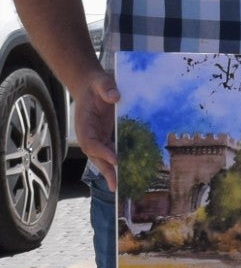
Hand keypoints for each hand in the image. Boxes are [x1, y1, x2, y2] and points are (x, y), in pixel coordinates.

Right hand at [75, 66, 118, 190]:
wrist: (93, 86)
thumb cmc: (96, 85)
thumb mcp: (101, 82)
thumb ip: (106, 87)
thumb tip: (114, 96)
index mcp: (84, 123)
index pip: (90, 142)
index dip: (100, 151)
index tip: (114, 158)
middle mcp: (89, 133)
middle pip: (95, 155)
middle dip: (105, 170)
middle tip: (115, 185)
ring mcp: (97, 136)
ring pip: (102, 157)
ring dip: (111, 170)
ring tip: (121, 185)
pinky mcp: (106, 136)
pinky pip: (111, 151)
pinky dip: (118, 160)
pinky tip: (128, 169)